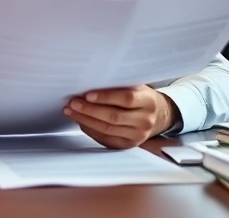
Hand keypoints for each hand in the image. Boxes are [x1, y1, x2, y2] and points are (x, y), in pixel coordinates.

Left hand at [63, 85, 178, 148]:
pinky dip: (90, 130)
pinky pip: (106, 139)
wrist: (157, 115)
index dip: (105, 97)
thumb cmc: (140, 97)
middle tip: (73, 102)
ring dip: (85, 120)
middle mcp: (145, 120)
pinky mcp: (128, 145)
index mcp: (148, 102)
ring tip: (71, 111)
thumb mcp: (136, 87)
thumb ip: (118, 85)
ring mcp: (137, 136)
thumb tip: (89, 83)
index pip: (126, 99)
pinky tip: (80, 122)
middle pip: (114, 116)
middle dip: (89, 109)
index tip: (87, 94)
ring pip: (107, 129)